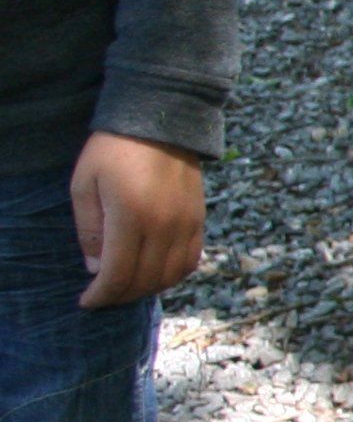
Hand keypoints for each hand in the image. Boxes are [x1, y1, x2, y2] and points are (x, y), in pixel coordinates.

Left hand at [70, 131, 205, 308]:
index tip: (87, 301)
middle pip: (145, 280)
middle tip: (103, 297)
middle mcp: (164, 225)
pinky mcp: (199, 220)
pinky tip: (155, 273)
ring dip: (148, 289)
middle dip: (121, 296)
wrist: (161, 120)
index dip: (101, 295)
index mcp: (130, 216)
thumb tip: (97, 268)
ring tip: (127, 287)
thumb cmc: (113, 150)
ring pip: (171, 275)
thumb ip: (89, 230)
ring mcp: (186, 224)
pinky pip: (191, 261)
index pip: (118, 273)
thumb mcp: (84, 185)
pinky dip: (173, 275)